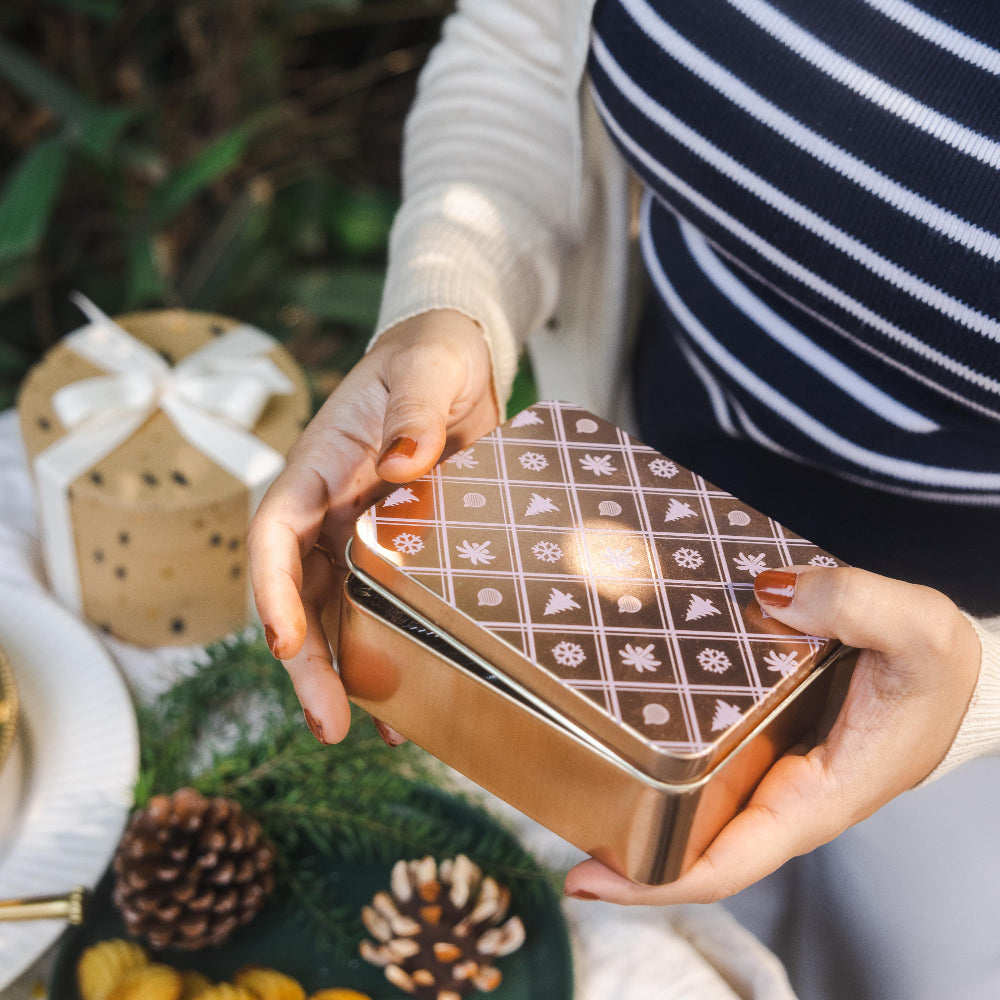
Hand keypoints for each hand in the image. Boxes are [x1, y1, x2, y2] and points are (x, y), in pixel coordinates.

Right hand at [247, 309, 498, 743]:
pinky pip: (383, 612)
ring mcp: (360, 538)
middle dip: (306, 662)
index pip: (275, 532)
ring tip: (368, 731)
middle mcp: (328, 512)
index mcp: (318, 467)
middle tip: (325, 724)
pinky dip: (390, 656)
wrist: (454, 368)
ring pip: (335, 616)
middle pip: (298, 593)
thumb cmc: (430, 360)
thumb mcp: (427, 370)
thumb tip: (406, 457)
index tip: (285, 643)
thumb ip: (414, 410)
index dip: (271, 590)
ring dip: (343, 675)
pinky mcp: (398, 554)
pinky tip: (409, 703)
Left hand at [564, 566, 980, 903]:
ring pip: (697, 805)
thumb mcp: (916, 629)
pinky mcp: (770, 740)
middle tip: (557, 816)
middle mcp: (787, 796)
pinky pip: (710, 762)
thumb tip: (773, 592)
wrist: (960, 673)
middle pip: (694, 842)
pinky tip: (631, 721)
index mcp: (817, 798)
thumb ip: (853, 603)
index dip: (655, 881)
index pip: (727, 862)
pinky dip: (668, 756)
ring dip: (640, 800)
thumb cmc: (944, 670)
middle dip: (627, 846)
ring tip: (573, 769)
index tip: (588, 878)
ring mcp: (775, 771)